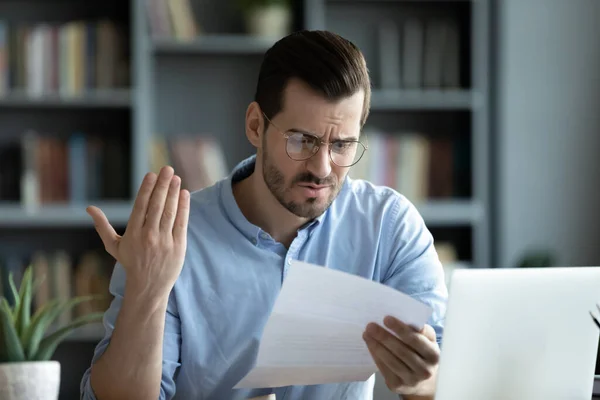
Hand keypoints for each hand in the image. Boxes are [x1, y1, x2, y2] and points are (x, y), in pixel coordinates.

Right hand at [87, 166, 189, 297]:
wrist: (148, 287)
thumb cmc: (131, 263)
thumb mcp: (114, 246)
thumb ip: (102, 226)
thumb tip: (89, 208)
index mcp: (132, 234)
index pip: (140, 206)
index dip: (146, 189)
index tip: (151, 174)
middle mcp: (148, 236)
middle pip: (156, 206)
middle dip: (162, 186)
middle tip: (167, 169)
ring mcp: (164, 242)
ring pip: (169, 212)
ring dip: (173, 193)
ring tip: (176, 178)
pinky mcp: (178, 247)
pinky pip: (181, 223)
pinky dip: (183, 207)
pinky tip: (184, 194)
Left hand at [363, 316, 439, 398]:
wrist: (423, 381)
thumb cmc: (423, 353)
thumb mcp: (428, 341)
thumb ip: (421, 330)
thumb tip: (406, 319)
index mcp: (433, 355)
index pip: (415, 340)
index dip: (400, 329)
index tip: (386, 318)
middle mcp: (425, 371)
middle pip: (401, 351)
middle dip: (384, 337)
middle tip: (371, 325)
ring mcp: (411, 380)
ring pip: (391, 361)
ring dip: (376, 346)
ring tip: (367, 333)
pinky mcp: (398, 386)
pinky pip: (384, 369)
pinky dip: (375, 355)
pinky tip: (370, 344)